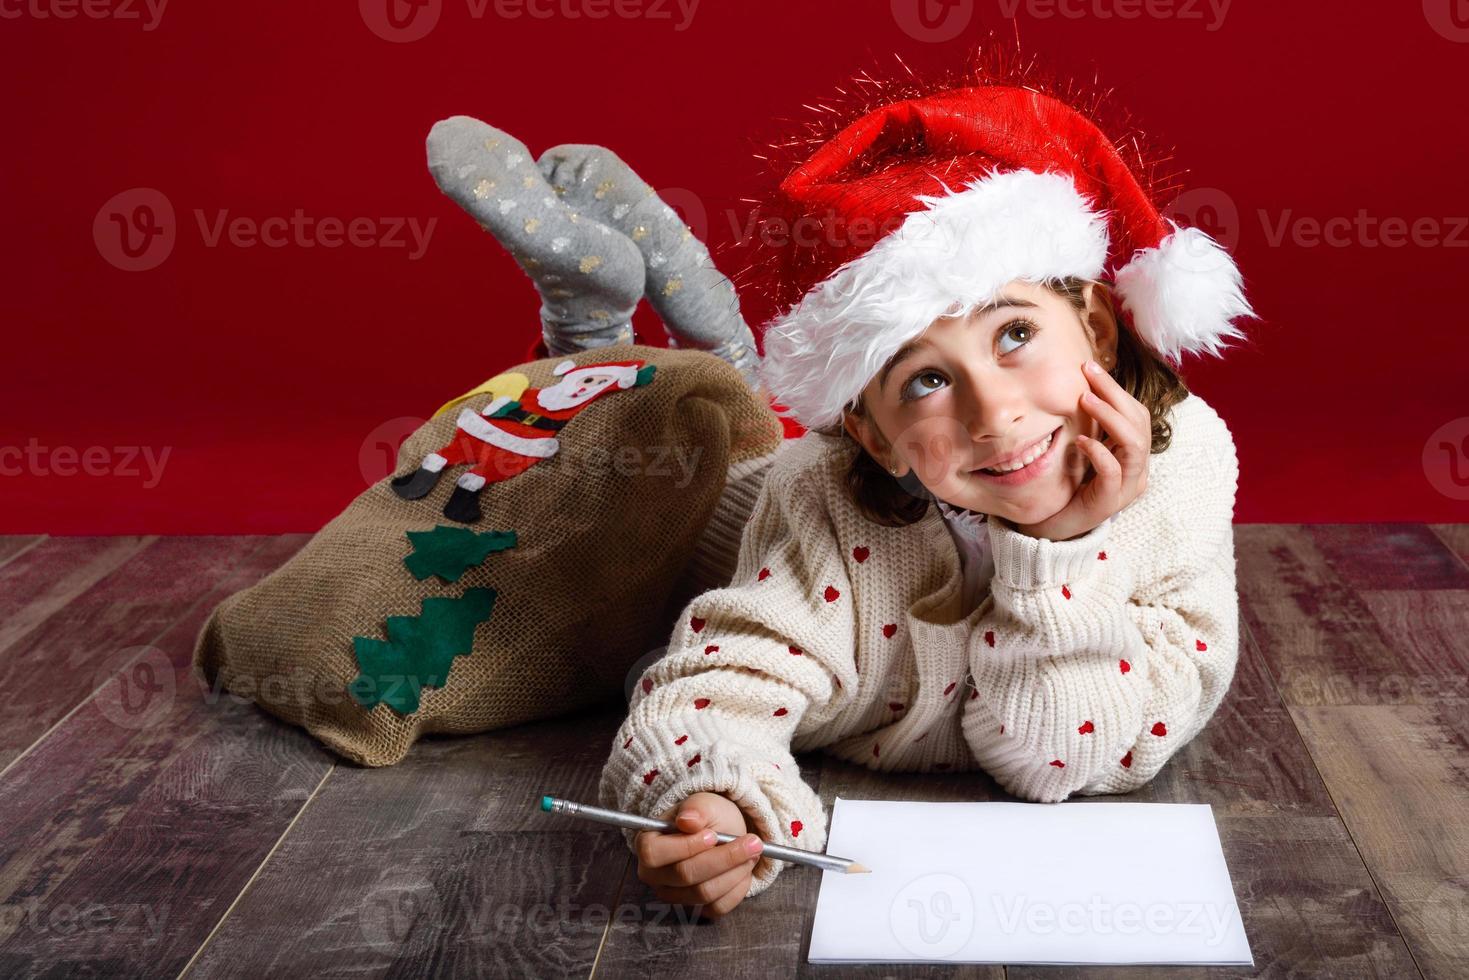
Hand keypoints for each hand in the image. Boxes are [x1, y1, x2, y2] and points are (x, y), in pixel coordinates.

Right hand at [635, 791, 762, 919]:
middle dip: (723, 858)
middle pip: (685, 875)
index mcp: (647, 844)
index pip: (654, 853)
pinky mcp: (694, 909)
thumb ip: (696, 809)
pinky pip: (718, 907)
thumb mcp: (703, 803)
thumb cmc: (705, 817)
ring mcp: (673, 895)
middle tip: (752, 842)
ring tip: (752, 852)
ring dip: (735, 872)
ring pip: (704, 893)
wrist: (720, 833)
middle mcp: (654, 875)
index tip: (713, 835)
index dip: (685, 846)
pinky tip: (744, 869)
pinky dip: (737, 888)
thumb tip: (687, 820)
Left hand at [1011, 360, 1149, 541]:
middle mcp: (1136, 471)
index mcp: (1132, 456)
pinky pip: (1113, 472)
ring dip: (1110, 417)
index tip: (1090, 368)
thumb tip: (1080, 385)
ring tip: (1084, 400)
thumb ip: (1088, 426)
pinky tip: (1080, 441)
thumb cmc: (1064, 487)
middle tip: (1088, 373)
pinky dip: (1099, 452)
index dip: (1117, 390)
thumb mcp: (1079, 451)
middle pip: (1140, 424)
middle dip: (1115, 394)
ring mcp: (1126, 488)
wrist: (1050, 529)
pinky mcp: (1109, 503)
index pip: (1137, 415)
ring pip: (1134, 445)